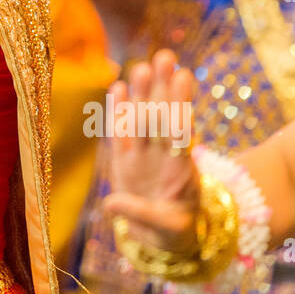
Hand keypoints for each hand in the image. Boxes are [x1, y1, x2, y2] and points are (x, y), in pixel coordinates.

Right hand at [105, 49, 200, 253]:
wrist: (164, 236)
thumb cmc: (173, 232)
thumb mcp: (167, 229)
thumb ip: (143, 215)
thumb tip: (110, 204)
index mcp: (181, 170)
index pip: (179, 134)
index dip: (180, 107)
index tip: (184, 80)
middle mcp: (162, 156)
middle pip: (163, 116)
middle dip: (164, 87)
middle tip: (167, 58)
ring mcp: (144, 154)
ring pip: (143, 117)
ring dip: (144, 92)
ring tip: (144, 65)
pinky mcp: (126, 157)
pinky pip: (121, 130)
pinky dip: (119, 110)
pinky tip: (119, 86)